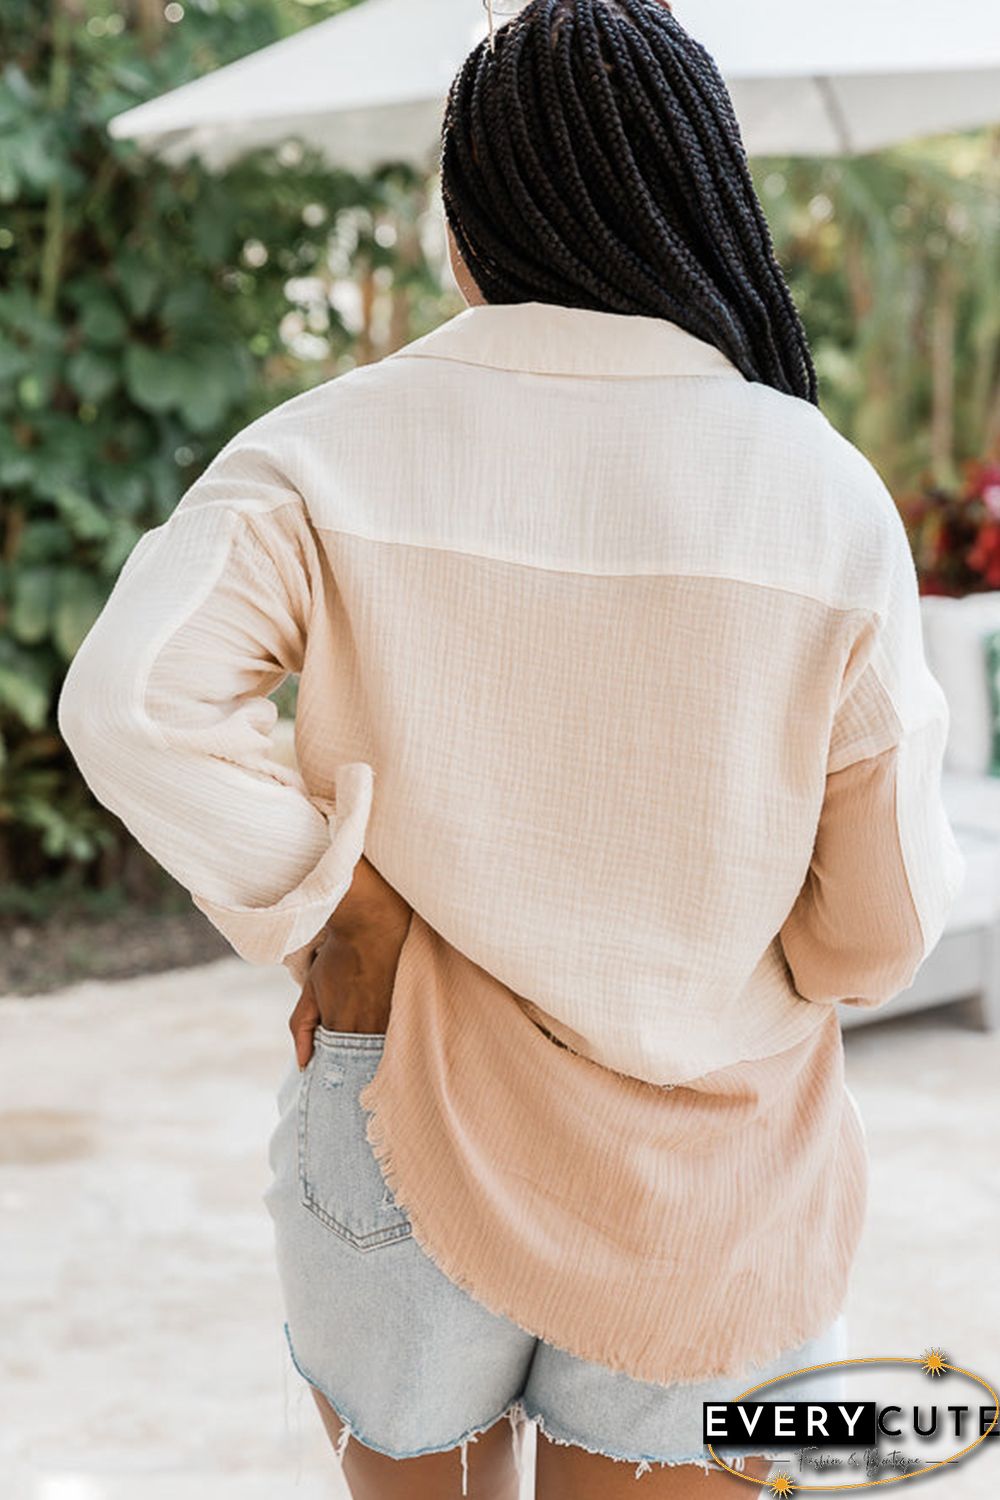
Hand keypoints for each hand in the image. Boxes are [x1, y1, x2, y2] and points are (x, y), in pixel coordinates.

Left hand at [288, 857, 412, 1068]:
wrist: (371, 923)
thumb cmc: (338, 955)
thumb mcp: (310, 989)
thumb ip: (301, 1027)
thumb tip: (303, 1065)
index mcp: (341, 1028)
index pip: (338, 1069)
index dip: (339, 1078)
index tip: (339, 1086)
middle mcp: (368, 1028)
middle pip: (363, 1066)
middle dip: (360, 1075)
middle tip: (358, 1082)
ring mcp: (391, 1019)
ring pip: (384, 1053)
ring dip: (380, 1059)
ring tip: (379, 1061)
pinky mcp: (409, 1008)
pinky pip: (402, 1035)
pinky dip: (397, 1042)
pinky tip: (396, 1043)